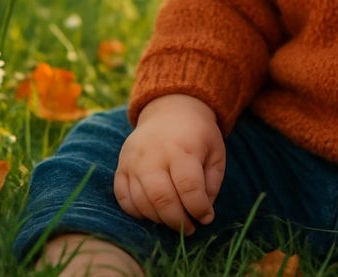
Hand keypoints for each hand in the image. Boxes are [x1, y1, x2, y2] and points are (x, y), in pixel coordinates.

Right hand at [114, 94, 224, 234]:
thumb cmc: (198, 134)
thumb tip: (203, 213)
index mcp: (183, 148)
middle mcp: (154, 154)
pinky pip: (123, 198)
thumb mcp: (216, 152)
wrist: (169, 110)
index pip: (189, 187)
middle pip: (162, 198)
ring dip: (160, 219)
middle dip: (178, 221)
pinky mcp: (121, 167)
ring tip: (175, 219)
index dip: (199, 208)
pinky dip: (138, 212)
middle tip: (190, 228)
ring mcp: (133, 161)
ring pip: (142, 202)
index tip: (207, 217)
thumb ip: (212, 182)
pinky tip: (154, 211)